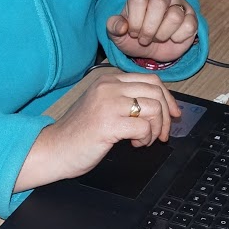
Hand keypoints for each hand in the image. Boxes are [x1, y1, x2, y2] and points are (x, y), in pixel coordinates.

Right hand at [14, 72, 179, 189]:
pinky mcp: (108, 124)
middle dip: (166, 116)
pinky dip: (145, 139)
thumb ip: (126, 99)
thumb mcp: (103, 105)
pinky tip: (133, 144)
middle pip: (157, 92)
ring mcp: (108, 104)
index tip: (173, 114)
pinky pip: (143, 128)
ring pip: (154, 108)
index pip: (151, 80)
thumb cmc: (79, 132)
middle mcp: (109, 87)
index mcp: (108, 79)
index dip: (168, 98)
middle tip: (161, 134)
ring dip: (155, 129)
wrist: (54, 149)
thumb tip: (161, 105)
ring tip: (144, 140)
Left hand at [107, 0, 197, 63]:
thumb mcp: (118, 35)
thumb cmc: (135, 37)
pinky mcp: (192, 17)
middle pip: (159, 2)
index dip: (135, 21)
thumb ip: (113, 27)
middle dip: (149, 28)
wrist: (152, 50)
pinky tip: (172, 38)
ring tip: (157, 38)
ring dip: (162, 35)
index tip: (133, 32)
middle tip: (144, 39)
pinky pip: (189, 25)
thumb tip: (121, 26)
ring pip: (175, 16)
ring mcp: (179, 4)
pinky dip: (178, 38)